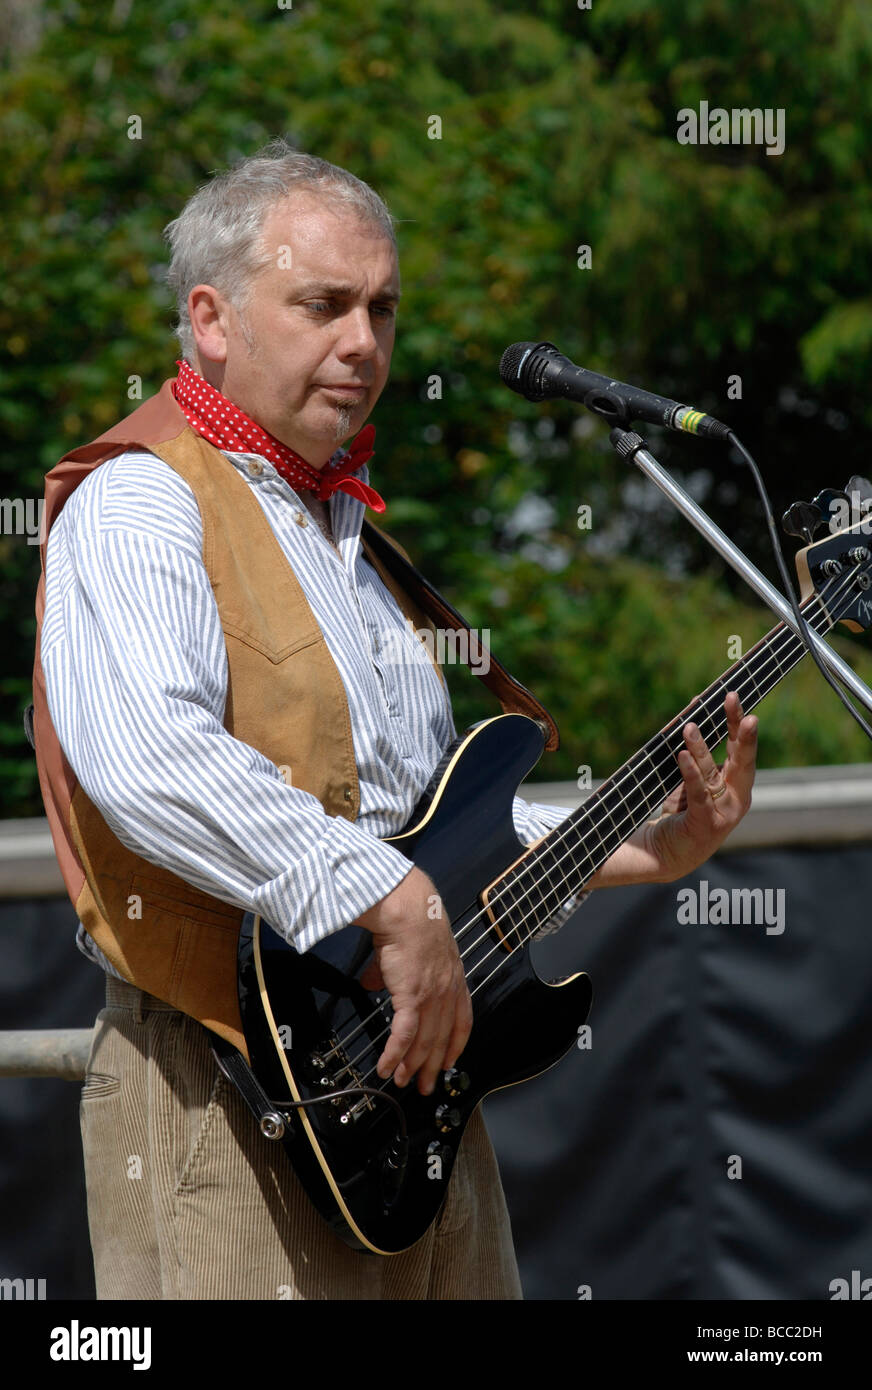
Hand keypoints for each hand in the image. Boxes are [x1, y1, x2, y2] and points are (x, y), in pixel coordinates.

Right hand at [356, 866, 472, 1095]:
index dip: (456, 1044)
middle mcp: (447, 990)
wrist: (407, 909)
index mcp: (453, 977)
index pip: (461, 1020)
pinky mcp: (412, 997)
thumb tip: (373, 980)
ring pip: (425, 1042)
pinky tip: (387, 1068)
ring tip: (403, 1082)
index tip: (449, 1061)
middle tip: (425, 1085)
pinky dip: (395, 1054)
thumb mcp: (408, 949)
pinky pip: (404, 1035)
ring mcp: (432, 996)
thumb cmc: (409, 919)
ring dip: (412, 1066)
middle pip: (443, 1037)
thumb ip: (392, 970)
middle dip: (433, 1065)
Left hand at [643, 691, 757, 880]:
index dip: (737, 721)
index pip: (740, 747)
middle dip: (737, 726)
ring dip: (700, 747)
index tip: (732, 695)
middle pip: (740, 757)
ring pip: (712, 772)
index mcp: (737, 783)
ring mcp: (725, 812)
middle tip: (732, 700)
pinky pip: (699, 794)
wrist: (666, 853)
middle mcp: (737, 797)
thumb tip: (692, 708)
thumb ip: (696, 749)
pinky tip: (682, 756)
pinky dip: (691, 774)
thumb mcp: (691, 777)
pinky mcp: (707, 824)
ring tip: (688, 726)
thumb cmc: (683, 812)